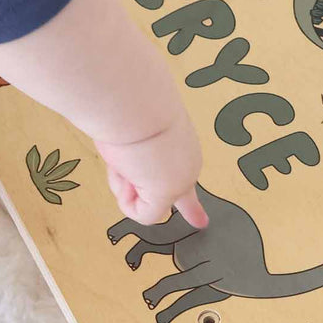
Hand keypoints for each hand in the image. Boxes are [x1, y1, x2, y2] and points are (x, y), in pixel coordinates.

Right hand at [93, 107, 208, 227]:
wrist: (133, 100)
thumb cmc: (128, 109)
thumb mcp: (132, 138)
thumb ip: (136, 163)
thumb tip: (120, 173)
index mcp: (180, 148)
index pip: (185, 179)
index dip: (191, 205)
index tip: (201, 223)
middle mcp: (186, 166)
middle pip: (150, 192)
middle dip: (127, 182)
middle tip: (131, 167)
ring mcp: (181, 180)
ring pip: (139, 200)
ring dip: (121, 179)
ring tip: (125, 151)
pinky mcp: (169, 191)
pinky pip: (141, 214)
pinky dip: (125, 197)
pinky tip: (128, 170)